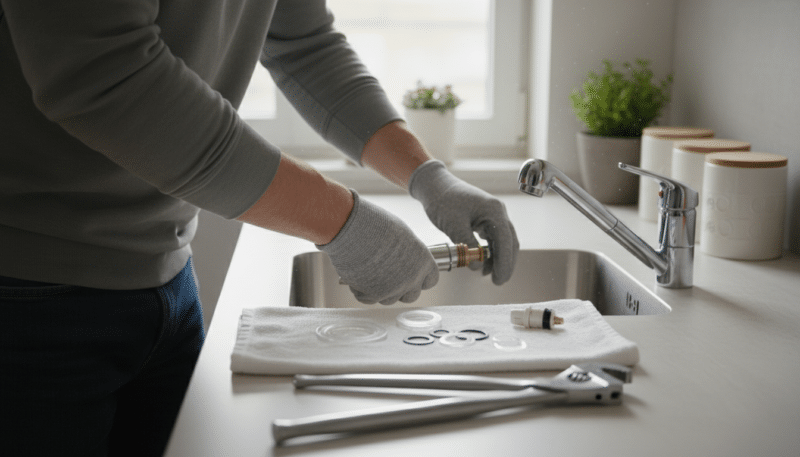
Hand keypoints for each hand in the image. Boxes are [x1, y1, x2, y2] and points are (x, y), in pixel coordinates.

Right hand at [317, 191, 438, 304]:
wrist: (355, 231)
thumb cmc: (377, 225)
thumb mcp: (402, 234)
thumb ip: (408, 252)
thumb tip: (404, 258)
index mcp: (423, 262)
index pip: (431, 280)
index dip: (420, 279)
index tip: (412, 275)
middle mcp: (412, 278)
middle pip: (411, 296)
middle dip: (400, 289)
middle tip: (387, 276)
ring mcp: (394, 290)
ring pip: (388, 299)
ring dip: (379, 289)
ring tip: (367, 270)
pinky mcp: (374, 295)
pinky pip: (368, 299)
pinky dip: (361, 290)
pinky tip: (357, 273)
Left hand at [409, 160, 518, 283]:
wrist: (434, 185)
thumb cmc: (443, 200)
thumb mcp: (454, 225)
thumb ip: (467, 246)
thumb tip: (477, 266)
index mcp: (494, 211)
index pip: (506, 241)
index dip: (505, 263)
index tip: (500, 279)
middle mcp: (497, 212)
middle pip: (509, 242)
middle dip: (505, 263)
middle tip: (498, 281)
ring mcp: (492, 214)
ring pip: (502, 241)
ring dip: (497, 258)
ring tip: (487, 274)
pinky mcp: (484, 218)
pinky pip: (493, 238)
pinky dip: (489, 251)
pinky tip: (482, 262)